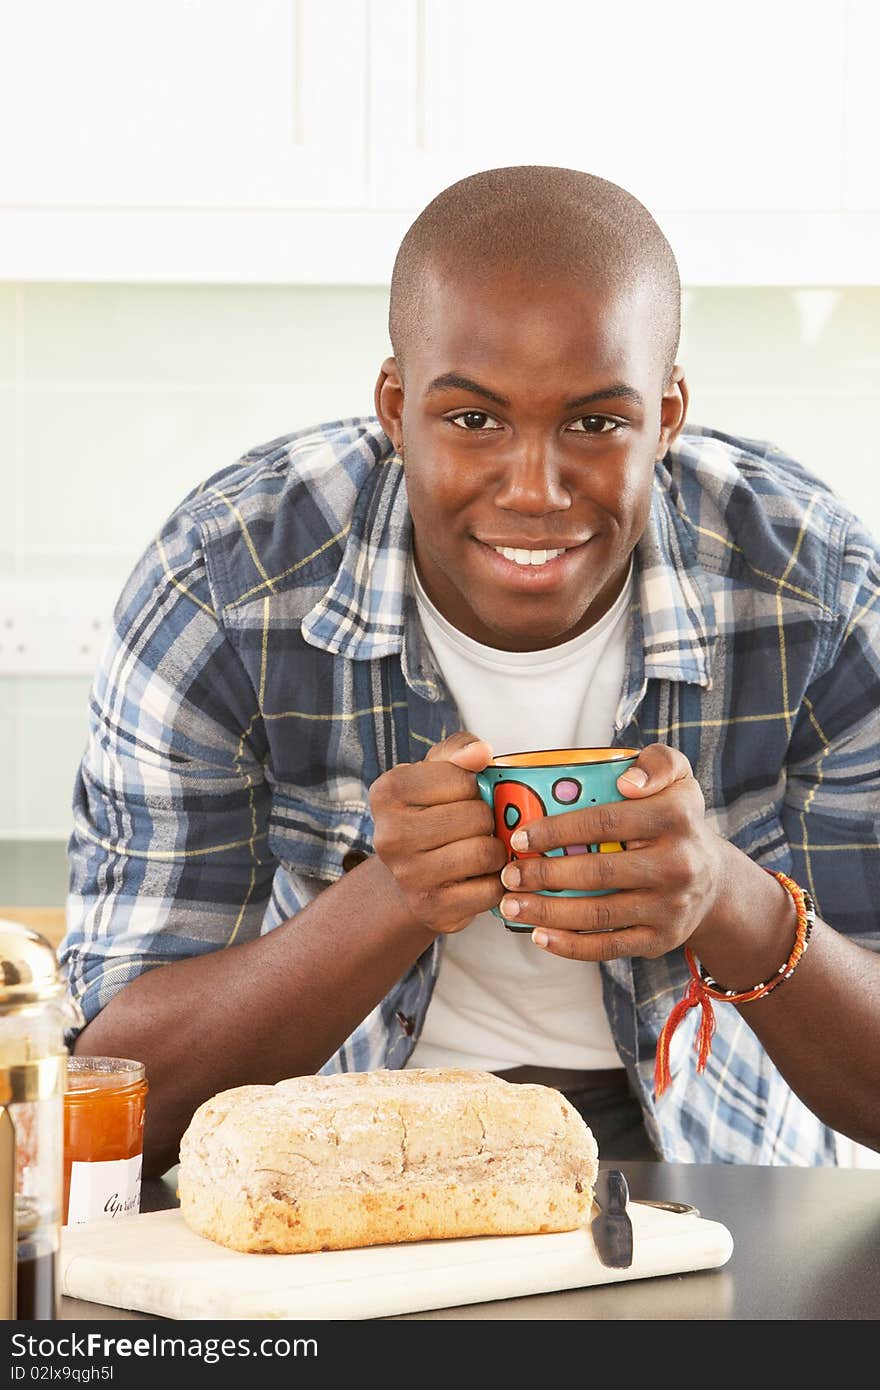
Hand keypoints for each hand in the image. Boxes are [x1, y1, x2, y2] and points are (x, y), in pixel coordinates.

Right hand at [369, 731, 506, 933]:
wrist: (412, 877)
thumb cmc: (431, 815)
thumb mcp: (438, 772)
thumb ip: (459, 750)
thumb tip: (481, 753)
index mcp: (387, 792)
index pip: (462, 778)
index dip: (473, 786)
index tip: (460, 798)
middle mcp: (389, 835)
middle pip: (476, 815)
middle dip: (487, 819)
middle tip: (474, 828)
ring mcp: (408, 875)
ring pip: (485, 852)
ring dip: (495, 851)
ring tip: (480, 850)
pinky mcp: (432, 908)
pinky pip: (490, 889)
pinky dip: (495, 882)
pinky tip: (479, 877)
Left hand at [495, 744, 727, 960]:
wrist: (713, 880)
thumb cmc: (675, 820)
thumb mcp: (677, 777)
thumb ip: (657, 763)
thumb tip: (626, 782)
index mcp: (675, 817)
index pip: (606, 822)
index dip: (558, 830)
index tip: (520, 837)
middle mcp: (678, 864)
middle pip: (597, 873)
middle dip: (543, 875)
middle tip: (508, 874)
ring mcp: (670, 907)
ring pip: (598, 914)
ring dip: (547, 912)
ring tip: (512, 905)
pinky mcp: (661, 940)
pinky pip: (609, 947)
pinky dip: (570, 946)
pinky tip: (539, 935)